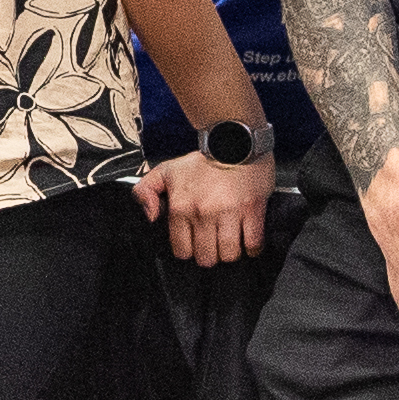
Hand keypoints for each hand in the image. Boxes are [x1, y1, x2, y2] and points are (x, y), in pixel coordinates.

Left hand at [137, 148, 275, 265]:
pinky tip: (248, 240)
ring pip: (229, 255)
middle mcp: (203, 213)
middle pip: (206, 258)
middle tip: (214, 244)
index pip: (182, 251)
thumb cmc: (203, 160)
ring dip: (230, 253)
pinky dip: (252, 248)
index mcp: (181, 207)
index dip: (189, 250)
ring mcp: (230, 213)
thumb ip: (145, 191)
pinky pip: (253, 244)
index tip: (196, 243)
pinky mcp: (253, 211)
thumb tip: (151, 217)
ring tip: (231, 242)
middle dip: (210, 255)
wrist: (234, 141)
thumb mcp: (166, 171)